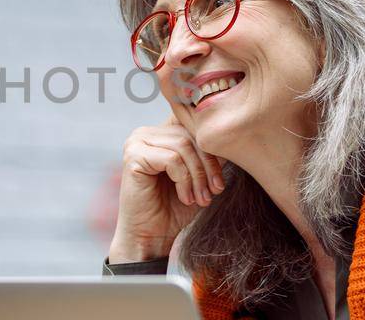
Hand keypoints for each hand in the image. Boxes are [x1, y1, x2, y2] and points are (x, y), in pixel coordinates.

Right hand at [108, 115, 225, 262]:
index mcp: (160, 133)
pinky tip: (185, 198)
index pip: (193, 127)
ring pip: (184, 147)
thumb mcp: (199, 176)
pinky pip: (172, 159)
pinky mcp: (133, 156)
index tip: (220, 182)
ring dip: (198, 176)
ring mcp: (136, 142)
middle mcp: (145, 133)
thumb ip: (209, 154)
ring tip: (201, 198)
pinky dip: (184, 181)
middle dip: (208, 166)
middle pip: (190, 136)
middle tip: (215, 191)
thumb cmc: (174, 208)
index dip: (212, 151)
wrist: (152, 236)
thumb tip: (230, 138)